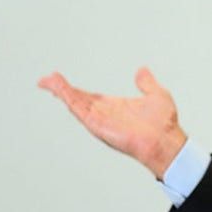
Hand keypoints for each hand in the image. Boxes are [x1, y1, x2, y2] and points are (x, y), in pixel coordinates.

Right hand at [38, 67, 187, 178]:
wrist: (165, 140)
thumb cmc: (164, 125)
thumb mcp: (156, 95)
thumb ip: (146, 83)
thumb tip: (142, 70)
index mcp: (114, 107)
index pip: (89, 97)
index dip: (75, 89)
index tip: (61, 81)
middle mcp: (104, 114)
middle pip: (77, 99)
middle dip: (60, 89)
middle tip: (45, 80)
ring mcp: (100, 119)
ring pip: (74, 102)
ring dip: (60, 91)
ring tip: (46, 81)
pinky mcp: (97, 124)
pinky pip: (79, 109)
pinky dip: (68, 98)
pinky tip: (59, 88)